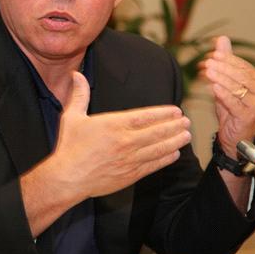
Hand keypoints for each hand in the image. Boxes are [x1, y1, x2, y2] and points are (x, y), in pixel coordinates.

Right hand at [50, 71, 191, 198]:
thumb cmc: (69, 147)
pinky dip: (165, 159)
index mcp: (114, 125)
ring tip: (186, 136)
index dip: (163, 113)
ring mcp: (129, 159)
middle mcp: (125, 141)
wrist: (67, 178)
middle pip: (157, 132)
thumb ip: (79, 94)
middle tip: (187, 122)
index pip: (145, 117)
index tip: (176, 110)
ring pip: (159, 149)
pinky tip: (174, 153)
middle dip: (174, 126)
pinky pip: (153, 165)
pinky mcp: (129, 175)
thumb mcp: (72, 116)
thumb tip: (76, 74)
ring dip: (175, 141)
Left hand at [198, 36, 254, 156]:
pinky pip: (234, 102)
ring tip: (207, 71)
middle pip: (239, 75)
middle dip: (221, 67)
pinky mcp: (248, 115)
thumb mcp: (226, 82)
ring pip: (237, 87)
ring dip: (220, 78)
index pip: (240, 64)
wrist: (234, 135)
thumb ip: (225, 61)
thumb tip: (221, 38)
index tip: (209, 54)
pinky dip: (223, 94)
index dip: (225, 59)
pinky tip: (213, 88)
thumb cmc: (231, 108)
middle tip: (207, 61)